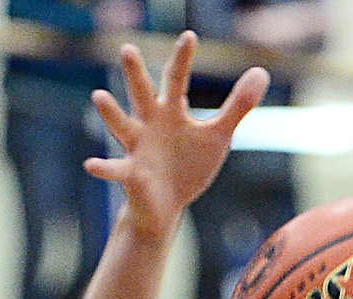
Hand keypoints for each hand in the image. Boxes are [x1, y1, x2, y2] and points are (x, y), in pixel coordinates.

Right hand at [85, 32, 269, 240]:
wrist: (166, 208)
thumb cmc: (188, 166)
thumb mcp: (217, 136)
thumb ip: (237, 106)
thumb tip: (261, 72)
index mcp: (170, 112)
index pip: (176, 79)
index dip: (182, 59)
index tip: (189, 36)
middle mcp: (149, 124)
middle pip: (142, 94)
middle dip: (135, 74)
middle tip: (128, 49)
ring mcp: (137, 149)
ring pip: (122, 127)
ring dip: (111, 114)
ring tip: (99, 96)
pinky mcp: (131, 176)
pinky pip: (116, 170)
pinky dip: (104, 167)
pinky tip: (91, 164)